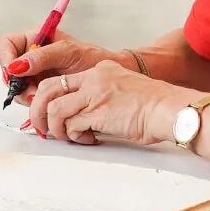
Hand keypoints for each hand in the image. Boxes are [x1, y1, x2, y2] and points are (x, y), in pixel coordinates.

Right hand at [0, 30, 122, 94]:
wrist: (106, 79)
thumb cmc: (93, 60)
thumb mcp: (69, 53)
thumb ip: (42, 56)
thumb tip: (17, 65)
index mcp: (35, 38)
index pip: (6, 44)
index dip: (4, 58)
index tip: (12, 72)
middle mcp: (31, 56)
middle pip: (7, 69)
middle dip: (17, 83)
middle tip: (33, 91)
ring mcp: (34, 74)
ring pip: (15, 87)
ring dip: (26, 95)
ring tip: (46, 96)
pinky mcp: (39, 90)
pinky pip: (26, 98)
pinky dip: (34, 102)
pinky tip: (48, 102)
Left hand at [30, 61, 187, 146]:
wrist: (170, 110)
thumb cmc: (153, 107)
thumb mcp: (122, 91)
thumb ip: (99, 99)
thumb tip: (79, 119)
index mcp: (100, 70)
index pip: (61, 80)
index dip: (48, 100)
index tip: (48, 116)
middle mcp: (94, 77)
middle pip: (48, 89)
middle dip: (39, 112)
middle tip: (43, 129)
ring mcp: (95, 93)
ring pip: (54, 109)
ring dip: (57, 129)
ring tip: (70, 137)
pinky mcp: (98, 111)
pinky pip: (72, 125)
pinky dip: (75, 137)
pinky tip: (89, 140)